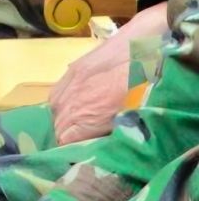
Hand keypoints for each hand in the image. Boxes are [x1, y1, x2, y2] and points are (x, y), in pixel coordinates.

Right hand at [46, 6, 164, 142]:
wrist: (145, 45)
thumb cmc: (144, 85)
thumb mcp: (131, 115)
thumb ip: (108, 129)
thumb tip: (96, 142)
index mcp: (88, 114)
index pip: (64, 139)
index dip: (69, 149)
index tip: (77, 155)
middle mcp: (74, 98)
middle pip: (57, 125)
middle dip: (65, 135)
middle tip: (79, 143)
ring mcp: (72, 81)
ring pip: (54, 108)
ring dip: (63, 118)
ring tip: (76, 125)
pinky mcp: (74, 68)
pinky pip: (57, 91)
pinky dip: (62, 101)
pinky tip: (73, 104)